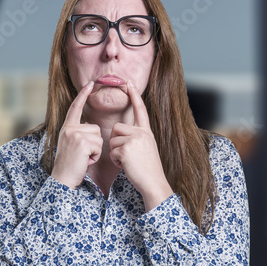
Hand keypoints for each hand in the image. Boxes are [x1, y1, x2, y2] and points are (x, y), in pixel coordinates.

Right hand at [51, 81, 102, 188]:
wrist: (62, 178)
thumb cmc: (70, 165)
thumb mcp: (71, 145)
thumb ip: (79, 133)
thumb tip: (90, 126)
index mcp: (66, 128)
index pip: (75, 107)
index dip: (83, 95)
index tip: (90, 83)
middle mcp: (69, 128)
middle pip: (95, 128)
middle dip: (94, 143)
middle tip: (82, 155)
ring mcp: (75, 134)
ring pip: (98, 137)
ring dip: (95, 150)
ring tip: (84, 158)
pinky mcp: (82, 142)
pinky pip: (99, 146)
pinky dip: (95, 156)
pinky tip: (85, 161)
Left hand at [109, 81, 173, 209]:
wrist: (154, 183)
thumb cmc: (148, 170)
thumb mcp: (147, 148)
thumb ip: (137, 138)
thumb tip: (121, 134)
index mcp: (147, 132)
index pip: (140, 110)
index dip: (134, 95)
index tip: (128, 82)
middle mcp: (142, 133)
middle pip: (117, 128)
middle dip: (116, 142)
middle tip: (126, 155)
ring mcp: (135, 140)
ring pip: (112, 140)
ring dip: (115, 153)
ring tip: (128, 162)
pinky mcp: (127, 149)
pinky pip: (112, 151)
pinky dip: (116, 161)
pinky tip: (126, 166)